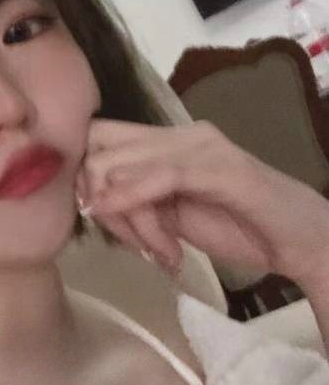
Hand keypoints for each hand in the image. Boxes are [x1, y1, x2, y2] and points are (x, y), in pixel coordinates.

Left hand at [75, 118, 328, 287]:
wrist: (301, 240)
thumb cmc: (240, 227)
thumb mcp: (171, 218)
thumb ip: (135, 205)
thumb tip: (90, 204)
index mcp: (168, 141)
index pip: (99, 137)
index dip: (82, 175)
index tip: (96, 217)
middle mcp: (181, 134)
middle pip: (101, 148)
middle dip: (98, 199)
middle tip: (134, 243)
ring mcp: (201, 146)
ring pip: (122, 165)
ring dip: (127, 217)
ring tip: (163, 250)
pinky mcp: (219, 168)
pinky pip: (160, 176)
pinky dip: (133, 199)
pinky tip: (130, 225)